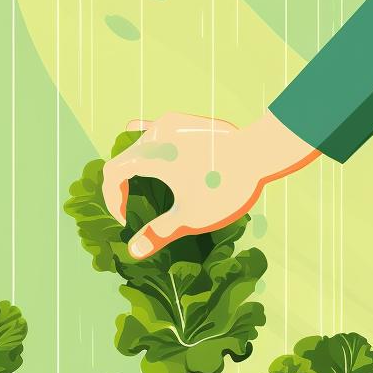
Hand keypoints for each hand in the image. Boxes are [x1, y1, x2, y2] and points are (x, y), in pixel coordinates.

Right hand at [101, 110, 319, 259]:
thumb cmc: (224, 186)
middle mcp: (155, 133)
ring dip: (133, 165)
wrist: (260, 152)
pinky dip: (149, 146)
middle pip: (123, 158)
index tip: (125, 219)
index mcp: (149, 155)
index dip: (112, 199)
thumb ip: (158, 233)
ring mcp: (171, 123)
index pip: (112, 173)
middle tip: (131, 207)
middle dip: (121, 185)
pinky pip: (155, 130)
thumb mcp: (190, 217)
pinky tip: (158, 156)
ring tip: (140, 184)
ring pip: (137, 142)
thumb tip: (133, 251)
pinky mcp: (186, 121)